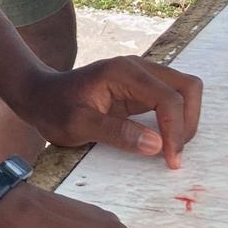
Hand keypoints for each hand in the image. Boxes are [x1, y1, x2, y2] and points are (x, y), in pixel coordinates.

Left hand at [12, 57, 203, 167]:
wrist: (39, 95)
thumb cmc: (53, 109)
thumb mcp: (77, 125)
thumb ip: (116, 133)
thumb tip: (157, 145)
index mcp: (124, 72)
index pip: (168, 98)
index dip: (176, 130)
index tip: (170, 160)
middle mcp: (138, 68)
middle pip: (187, 88)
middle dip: (188, 122)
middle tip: (173, 154)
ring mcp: (141, 76)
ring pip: (184, 92)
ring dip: (185, 121)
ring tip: (170, 149)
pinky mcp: (141, 88)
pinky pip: (171, 100)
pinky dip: (176, 119)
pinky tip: (163, 140)